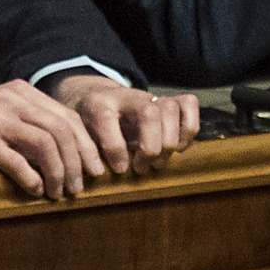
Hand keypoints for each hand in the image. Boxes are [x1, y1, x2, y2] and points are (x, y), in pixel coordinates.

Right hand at [0, 78, 113, 200]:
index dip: (87, 146)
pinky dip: (31, 179)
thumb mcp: (2, 117)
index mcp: (20, 92)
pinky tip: (34, 191)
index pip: (68, 117)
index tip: (96, 170)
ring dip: (58, 173)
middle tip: (80, 188)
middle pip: (62, 130)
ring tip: (58, 193)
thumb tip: (72, 156)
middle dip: (77, 163)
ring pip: (45, 144)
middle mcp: (10, 100)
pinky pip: (17, 161)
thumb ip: (31, 126)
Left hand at [49, 75, 199, 176]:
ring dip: (169, 141)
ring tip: (158, 163)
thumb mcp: (80, 135)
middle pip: (149, 112)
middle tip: (141, 168)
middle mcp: (126, 96)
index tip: (119, 170)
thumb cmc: (89, 124)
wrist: (97, 97)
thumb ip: (86, 151)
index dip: (114, 148)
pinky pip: (189, 105)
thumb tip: (98, 174)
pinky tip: (177, 148)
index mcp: (98, 103)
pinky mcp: (169, 100)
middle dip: (150, 147)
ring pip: (170, 108)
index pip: (106, 119)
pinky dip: (188, 129)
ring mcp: (150, 95)